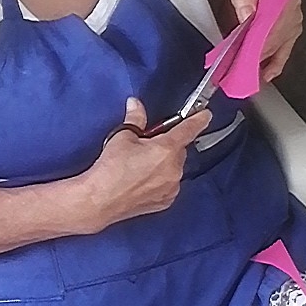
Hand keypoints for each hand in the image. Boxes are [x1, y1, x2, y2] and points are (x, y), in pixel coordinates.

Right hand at [82, 99, 211, 227]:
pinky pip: (170, 184)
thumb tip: (135, 105)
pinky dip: (161, 180)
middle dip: (167, 146)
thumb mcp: (122, 137)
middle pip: (179, 150)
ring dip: (164, 164)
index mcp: (166, 149)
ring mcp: (172, 187)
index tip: (205, 115)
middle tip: (147, 147)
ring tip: (141, 167)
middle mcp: (174, 169)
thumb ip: (135, 119)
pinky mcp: (166, 201)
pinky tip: (143, 180)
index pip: (188, 130)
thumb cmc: (110, 169)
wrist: (100, 200)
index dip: (198, 120)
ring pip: (175, 168)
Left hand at [228, 0, 302, 82]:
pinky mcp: (291, 37)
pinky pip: (283, 55)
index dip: (259, 38)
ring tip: (245, 71)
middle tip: (240, 65)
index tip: (247, 49)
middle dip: (257, 53)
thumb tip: (248, 12)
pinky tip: (263, 75)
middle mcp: (293, 12)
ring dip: (262, 61)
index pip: (273, 22)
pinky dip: (273, 67)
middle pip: (275, 39)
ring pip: (277, 49)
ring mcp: (294, 26)